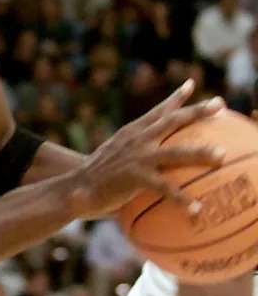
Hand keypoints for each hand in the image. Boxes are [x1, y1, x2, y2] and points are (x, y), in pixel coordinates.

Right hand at [68, 79, 225, 218]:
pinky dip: (182, 199)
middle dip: (197, 111)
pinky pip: (165, 188)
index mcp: (131, 134)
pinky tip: (197, 209)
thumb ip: (132, 153)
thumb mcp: (113, 156)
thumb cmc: (95, 176)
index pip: (156, 111)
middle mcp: (137, 140)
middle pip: (171, 121)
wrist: (74, 188)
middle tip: (220, 105)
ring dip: (201, 153)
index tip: (192, 85)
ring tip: (222, 156)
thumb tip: (148, 158)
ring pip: (176, 153)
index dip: (175, 98)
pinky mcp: (135, 178)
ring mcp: (137, 158)